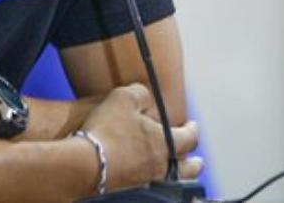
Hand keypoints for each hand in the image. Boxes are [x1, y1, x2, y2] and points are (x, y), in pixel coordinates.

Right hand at [77, 84, 200, 189]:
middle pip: (189, 169)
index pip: (190, 138)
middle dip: (194, 163)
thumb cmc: (108, 130)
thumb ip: (140, 93)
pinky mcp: (131, 191)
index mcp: (166, 143)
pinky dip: (157, 181)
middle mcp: (161, 166)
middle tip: (197, 160)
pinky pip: (153, 186)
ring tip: (177, 172)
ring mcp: (147, 181)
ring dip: (179, 175)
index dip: (193, 130)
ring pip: (173, 181)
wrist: (86, 164)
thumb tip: (146, 95)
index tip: (193, 125)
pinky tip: (149, 176)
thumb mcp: (123, 98)